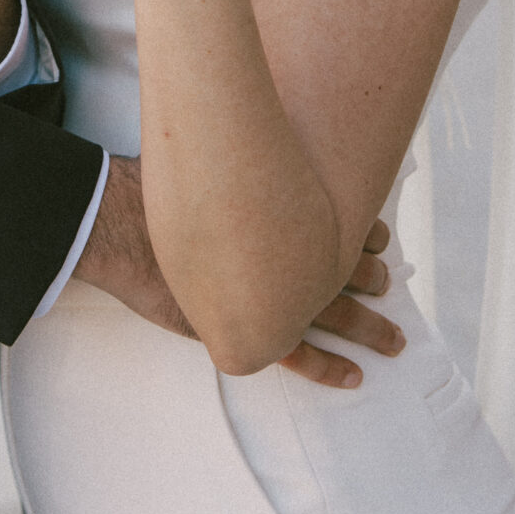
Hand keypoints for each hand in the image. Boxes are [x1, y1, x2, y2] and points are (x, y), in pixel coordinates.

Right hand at [82, 180, 403, 386]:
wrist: (122, 225)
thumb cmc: (161, 193)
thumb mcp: (211, 165)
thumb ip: (242, 166)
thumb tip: (253, 138)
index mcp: (281, 216)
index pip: (340, 226)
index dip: (365, 232)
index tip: (382, 235)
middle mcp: (281, 257)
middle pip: (343, 269)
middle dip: (371, 276)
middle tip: (389, 280)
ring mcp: (267, 297)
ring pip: (335, 315)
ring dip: (368, 326)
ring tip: (392, 337)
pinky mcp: (246, 330)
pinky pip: (298, 356)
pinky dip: (329, 367)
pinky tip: (354, 374)